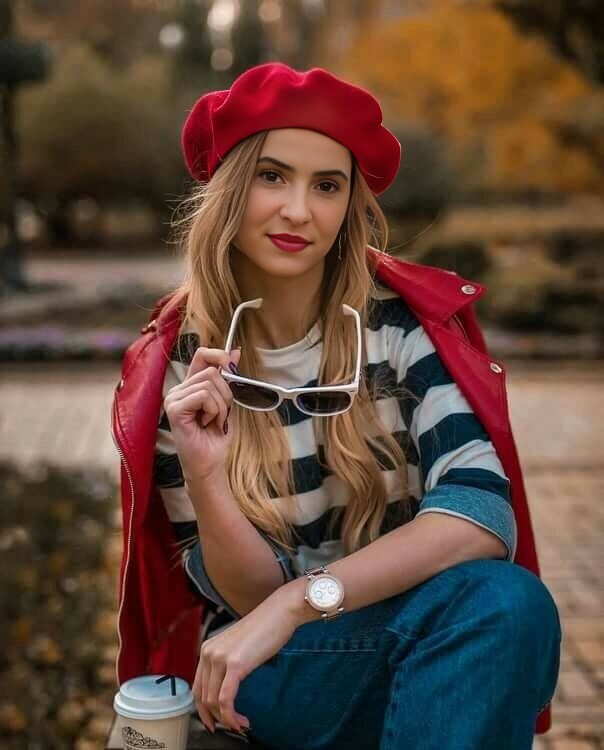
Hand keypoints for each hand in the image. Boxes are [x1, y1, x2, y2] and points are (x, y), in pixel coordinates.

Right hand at [163, 346, 240, 483]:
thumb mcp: (227, 402)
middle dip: (226, 394)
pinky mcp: (175, 409)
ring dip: (221, 406)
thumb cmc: (216, 436)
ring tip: (213, 421)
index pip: (201, 355)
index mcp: (190, 386)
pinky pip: (204, 396)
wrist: (210, 463)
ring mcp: (173, 399)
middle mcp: (178, 390)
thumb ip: (227, 378)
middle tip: (220, 415)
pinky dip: (214, 411)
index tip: (233, 364)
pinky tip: (207, 424)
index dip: (219, 355)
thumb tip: (236, 351)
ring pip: (210, 384)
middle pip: (212, 372)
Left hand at [192, 586, 299, 735]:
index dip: (203, 710)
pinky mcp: (234, 664)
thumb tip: (226, 689)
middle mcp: (209, 652)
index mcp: (207, 648)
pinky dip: (232, 716)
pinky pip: (226, 700)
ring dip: (227, 719)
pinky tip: (241, 721)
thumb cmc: (265, 627)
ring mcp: (220, 657)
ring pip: (213, 701)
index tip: (213, 721)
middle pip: (203, 697)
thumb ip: (227, 664)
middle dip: (215, 718)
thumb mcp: (238, 647)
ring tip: (241, 724)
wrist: (280, 612)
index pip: (197, 687)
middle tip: (231, 727)